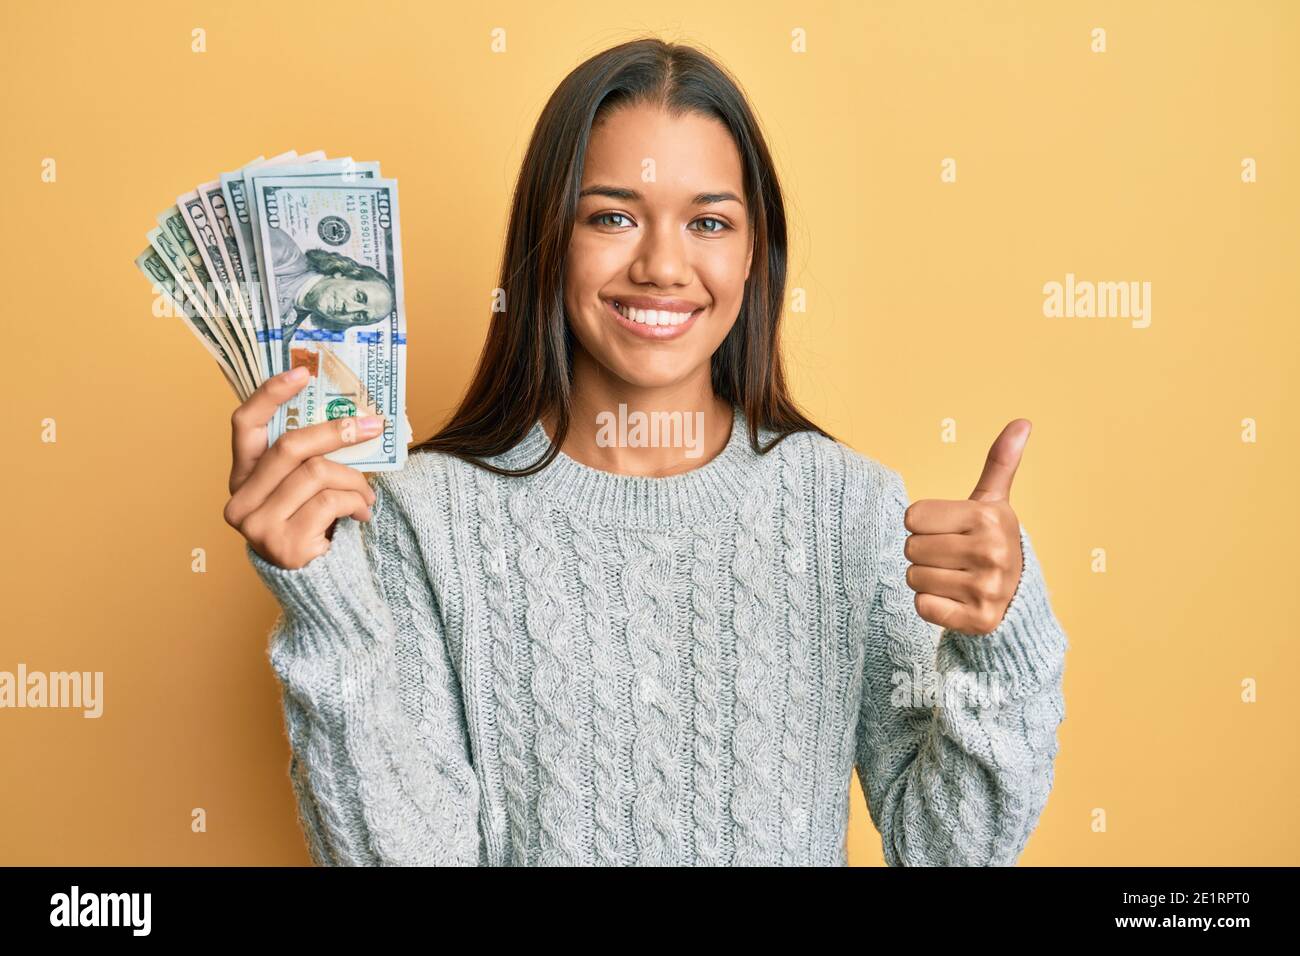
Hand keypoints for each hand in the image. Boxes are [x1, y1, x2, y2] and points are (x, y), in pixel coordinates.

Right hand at [224, 367, 383, 569]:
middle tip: (373, 425)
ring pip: (316, 472)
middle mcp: (240, 500)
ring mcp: (257, 525)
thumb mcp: (304, 488)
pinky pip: (330, 502)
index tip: (302, 372)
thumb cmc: (313, 524)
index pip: (245, 424)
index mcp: (242, 477)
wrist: (319, 584)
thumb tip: (350, 415)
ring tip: (368, 494)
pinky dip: (356, 502)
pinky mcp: (283, 544)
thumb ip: (308, 458)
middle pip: (290, 446)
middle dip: (337, 431)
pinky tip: (362, 514)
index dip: (270, 394)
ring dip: (354, 479)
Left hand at [902, 419, 1029, 634]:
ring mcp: (986, 589)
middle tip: (952, 557)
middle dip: (924, 553)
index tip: (950, 531)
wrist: (1018, 599)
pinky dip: (932, 606)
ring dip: (926, 580)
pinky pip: (923, 607)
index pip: (912, 517)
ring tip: (955, 577)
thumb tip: (1022, 422)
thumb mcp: (994, 502)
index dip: (924, 525)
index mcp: (988, 517)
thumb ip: (1000, 462)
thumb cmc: (992, 542)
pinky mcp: (977, 620)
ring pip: (913, 578)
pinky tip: (955, 600)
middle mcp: (990, 552)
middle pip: (910, 548)